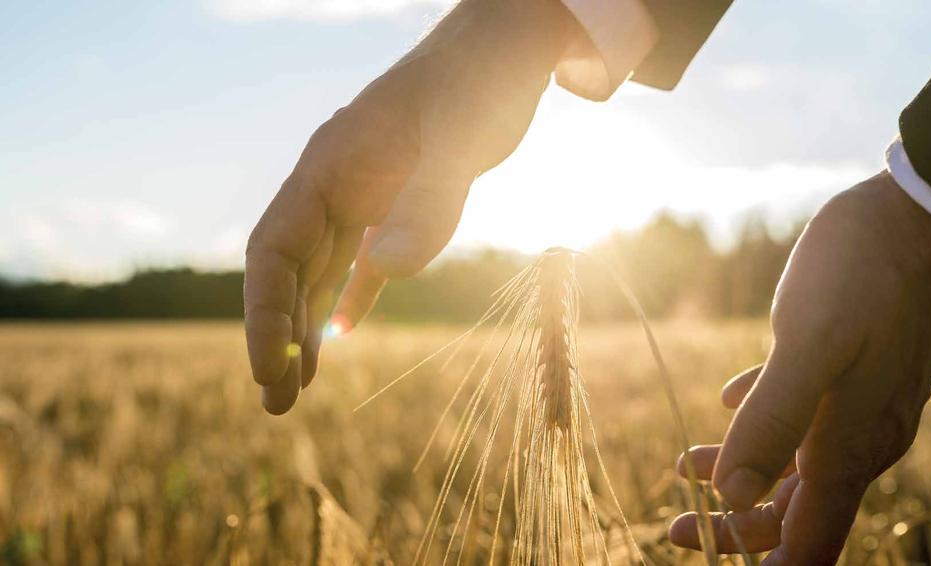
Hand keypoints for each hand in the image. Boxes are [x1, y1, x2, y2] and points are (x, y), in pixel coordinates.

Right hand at [243, 0, 577, 413]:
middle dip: (276, 336)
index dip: (264, 311)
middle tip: (275, 405)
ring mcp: (365, 193)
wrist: (508, 49)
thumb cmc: (482, 82)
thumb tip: (386, 271)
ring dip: (305, 327)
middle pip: (287, 269)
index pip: (274, 249)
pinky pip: (360, 260)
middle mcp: (336, 183)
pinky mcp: (398, 202)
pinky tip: (341, 336)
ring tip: (296, 387)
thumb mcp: (462, 138)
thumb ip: (428, 201)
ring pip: (319, 271)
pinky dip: (349, 299)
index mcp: (329, 166)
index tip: (268, 369)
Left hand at [669, 172, 930, 563]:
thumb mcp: (811, 345)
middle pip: (795, 511)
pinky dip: (761, 420)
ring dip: (740, 470)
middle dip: (734, 521)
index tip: (694, 538)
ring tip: (684, 463)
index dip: (751, 554)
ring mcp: (862, 403)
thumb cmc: (866, 272)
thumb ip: (773, 422)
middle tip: (676, 519)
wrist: (924, 213)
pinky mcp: (856, 368)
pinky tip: (730, 400)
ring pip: (795, 463)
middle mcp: (861, 438)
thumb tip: (732, 496)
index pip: (805, 539)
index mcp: (850, 446)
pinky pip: (804, 414)